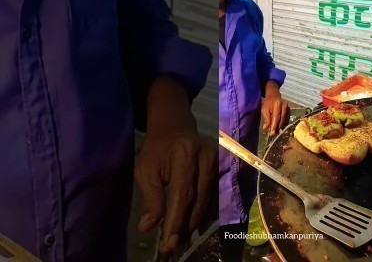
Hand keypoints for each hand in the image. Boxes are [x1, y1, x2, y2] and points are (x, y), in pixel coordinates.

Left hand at [135, 132, 216, 253]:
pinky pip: (215, 197)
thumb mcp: (146, 170)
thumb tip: (148, 228)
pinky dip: (203, 213)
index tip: (168, 244)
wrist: (176, 128)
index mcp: (186, 155)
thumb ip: (150, 198)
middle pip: (199, 201)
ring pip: (209, 202)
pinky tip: (191, 222)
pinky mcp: (224, 169)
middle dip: (185, 226)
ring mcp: (220, 163)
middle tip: (172, 245)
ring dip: (194, 222)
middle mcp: (208, 158)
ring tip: (180, 236)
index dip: (175, 221)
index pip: (182, 195)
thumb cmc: (158, 149)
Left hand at [262, 81, 289, 136]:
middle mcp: (284, 105)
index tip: (272, 132)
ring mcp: (287, 107)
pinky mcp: (289, 109)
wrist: (274, 95)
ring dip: (280, 125)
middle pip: (281, 118)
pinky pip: (285, 117)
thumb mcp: (264, 109)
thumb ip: (266, 118)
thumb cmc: (268, 103)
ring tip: (276, 131)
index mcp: (277, 104)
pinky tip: (279, 127)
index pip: (276, 117)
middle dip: (277, 127)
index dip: (274, 125)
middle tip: (273, 133)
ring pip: (284, 119)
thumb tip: (266, 128)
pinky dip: (282, 122)